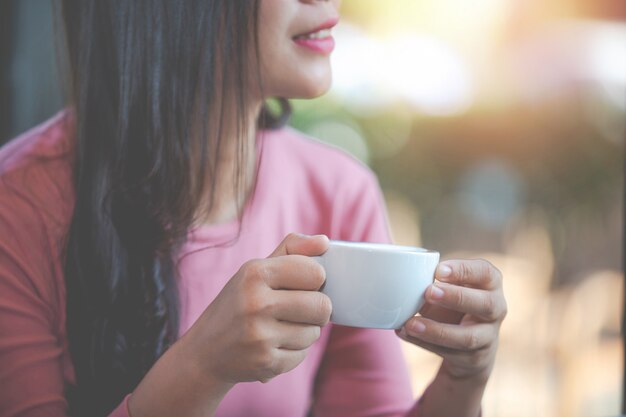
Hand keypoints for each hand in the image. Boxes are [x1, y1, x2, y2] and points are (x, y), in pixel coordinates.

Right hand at [181, 233, 331, 384]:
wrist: (206, 351)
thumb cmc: (239, 303)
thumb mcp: (256, 270)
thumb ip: (292, 250)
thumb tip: (324, 241)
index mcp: (255, 273)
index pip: (315, 273)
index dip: (315, 279)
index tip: (303, 284)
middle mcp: (256, 304)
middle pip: (322, 306)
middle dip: (317, 309)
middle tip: (299, 309)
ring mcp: (259, 336)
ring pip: (315, 332)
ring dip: (305, 331)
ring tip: (281, 328)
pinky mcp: (265, 363)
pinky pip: (303, 355)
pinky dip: (294, 351)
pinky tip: (274, 345)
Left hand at [396, 259, 506, 380]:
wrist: (471, 344)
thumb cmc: (457, 304)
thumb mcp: (451, 289)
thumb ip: (436, 286)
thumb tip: (409, 287)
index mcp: (491, 284)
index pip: (485, 272)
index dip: (463, 270)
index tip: (438, 270)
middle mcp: (496, 309)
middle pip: (486, 304)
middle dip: (456, 298)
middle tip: (428, 292)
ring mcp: (488, 336)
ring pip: (468, 337)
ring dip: (436, 330)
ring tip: (410, 323)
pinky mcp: (475, 358)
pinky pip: (450, 353)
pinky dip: (424, 343)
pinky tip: (405, 332)